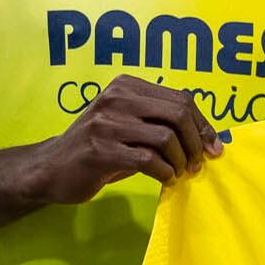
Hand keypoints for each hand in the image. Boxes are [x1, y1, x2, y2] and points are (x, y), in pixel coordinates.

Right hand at [29, 75, 220, 201]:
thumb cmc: (97, 149)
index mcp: (126, 86)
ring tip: (180, 173)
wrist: (49, 169)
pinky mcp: (100, 150)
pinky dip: (165, 172)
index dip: (203, 124)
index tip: (214, 146)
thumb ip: (158, 123)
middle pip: (177, 113)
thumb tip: (206, 137)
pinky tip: (165, 178)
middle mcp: (116, 98)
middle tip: (199, 163)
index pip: (180, 98)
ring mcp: (106, 123)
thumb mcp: (126, 126)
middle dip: (196, 141)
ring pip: (165, 137)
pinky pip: (148, 160)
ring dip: (181, 160)